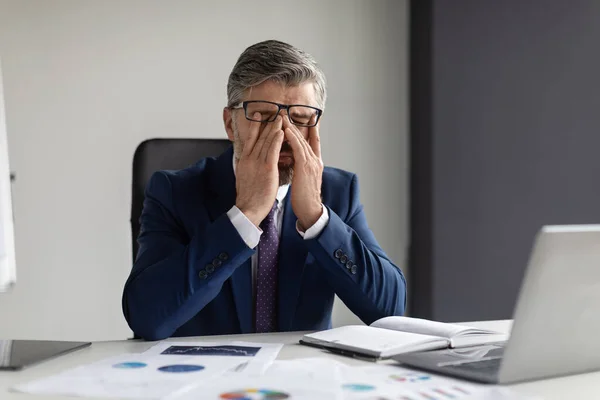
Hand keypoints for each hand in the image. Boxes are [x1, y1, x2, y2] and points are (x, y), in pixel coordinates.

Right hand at [235, 114, 283, 227]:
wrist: (247, 209)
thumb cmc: (248, 197)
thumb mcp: (243, 177)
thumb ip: (247, 167)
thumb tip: (248, 161)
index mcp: (243, 161)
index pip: (249, 139)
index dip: (254, 126)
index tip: (258, 116)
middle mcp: (249, 159)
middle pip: (258, 137)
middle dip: (267, 124)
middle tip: (273, 112)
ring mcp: (257, 163)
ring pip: (266, 141)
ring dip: (274, 128)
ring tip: (280, 118)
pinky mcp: (266, 169)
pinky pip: (272, 151)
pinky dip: (277, 140)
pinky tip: (282, 132)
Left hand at [283, 115, 323, 230]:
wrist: (310, 210)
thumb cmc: (304, 198)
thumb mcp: (303, 179)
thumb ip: (300, 168)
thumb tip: (293, 161)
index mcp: (315, 164)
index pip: (313, 142)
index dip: (310, 129)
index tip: (307, 118)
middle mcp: (316, 160)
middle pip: (306, 138)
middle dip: (295, 125)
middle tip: (286, 113)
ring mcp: (312, 163)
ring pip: (301, 140)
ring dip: (291, 128)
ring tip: (283, 117)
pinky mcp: (305, 167)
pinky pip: (298, 148)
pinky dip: (292, 138)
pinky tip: (285, 130)